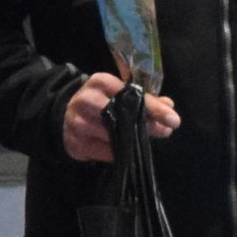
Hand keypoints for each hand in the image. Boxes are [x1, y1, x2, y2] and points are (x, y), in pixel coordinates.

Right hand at [60, 72, 182, 164]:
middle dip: (146, 125)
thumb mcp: (118, 94)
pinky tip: (128, 153)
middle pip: (121, 115)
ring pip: (113, 135)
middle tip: (165, 131)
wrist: (63, 117)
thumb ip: (144, 99)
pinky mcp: (75, 143)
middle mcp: (86, 100)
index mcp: (99, 82)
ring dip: (134, 142)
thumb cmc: (99, 103)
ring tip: (148, 143)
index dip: (154, 107)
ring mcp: (78, 123)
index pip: (131, 94)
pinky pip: (104, 152)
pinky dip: (119, 154)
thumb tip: (169, 106)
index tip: (173, 119)